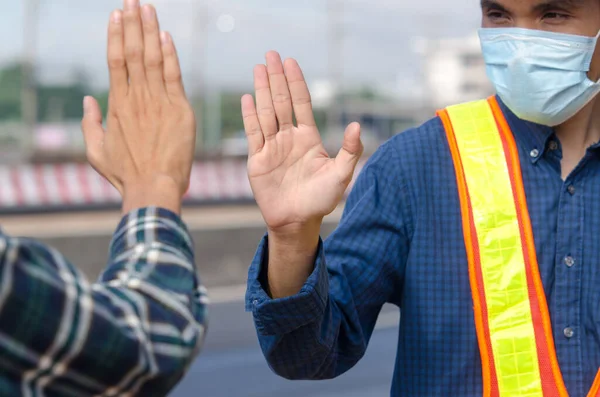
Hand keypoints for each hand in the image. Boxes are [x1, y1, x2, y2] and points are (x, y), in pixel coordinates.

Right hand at [81, 0, 195, 214]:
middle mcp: (137, 98)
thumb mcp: (96, 151)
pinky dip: (170, 55)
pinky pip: (174, 76)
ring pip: (152, 58)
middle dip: (133, 23)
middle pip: (133, 52)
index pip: (115, 61)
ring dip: (150, 31)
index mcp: (117, 105)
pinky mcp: (180, 110)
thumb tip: (88, 99)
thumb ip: (90, 123)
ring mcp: (159, 102)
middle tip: (132, 0)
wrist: (154, 187)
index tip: (116, 14)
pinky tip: (166, 36)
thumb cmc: (126, 173)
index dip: (116, 35)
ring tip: (147, 7)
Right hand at [242, 51, 362, 232]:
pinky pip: (253, 133)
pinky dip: (250, 116)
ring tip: (259, 68)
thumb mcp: (340, 175)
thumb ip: (349, 151)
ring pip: (265, 112)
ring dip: (262, 90)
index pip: (301, 103)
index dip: (296, 82)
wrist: (297, 221)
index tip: (291, 61)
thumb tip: (357, 125)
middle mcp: (289, 137)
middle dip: (277, 78)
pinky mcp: (258, 160)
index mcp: (308, 137)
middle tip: (271, 54)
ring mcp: (272, 147)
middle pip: (281, 101)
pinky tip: (248, 98)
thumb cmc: (321, 200)